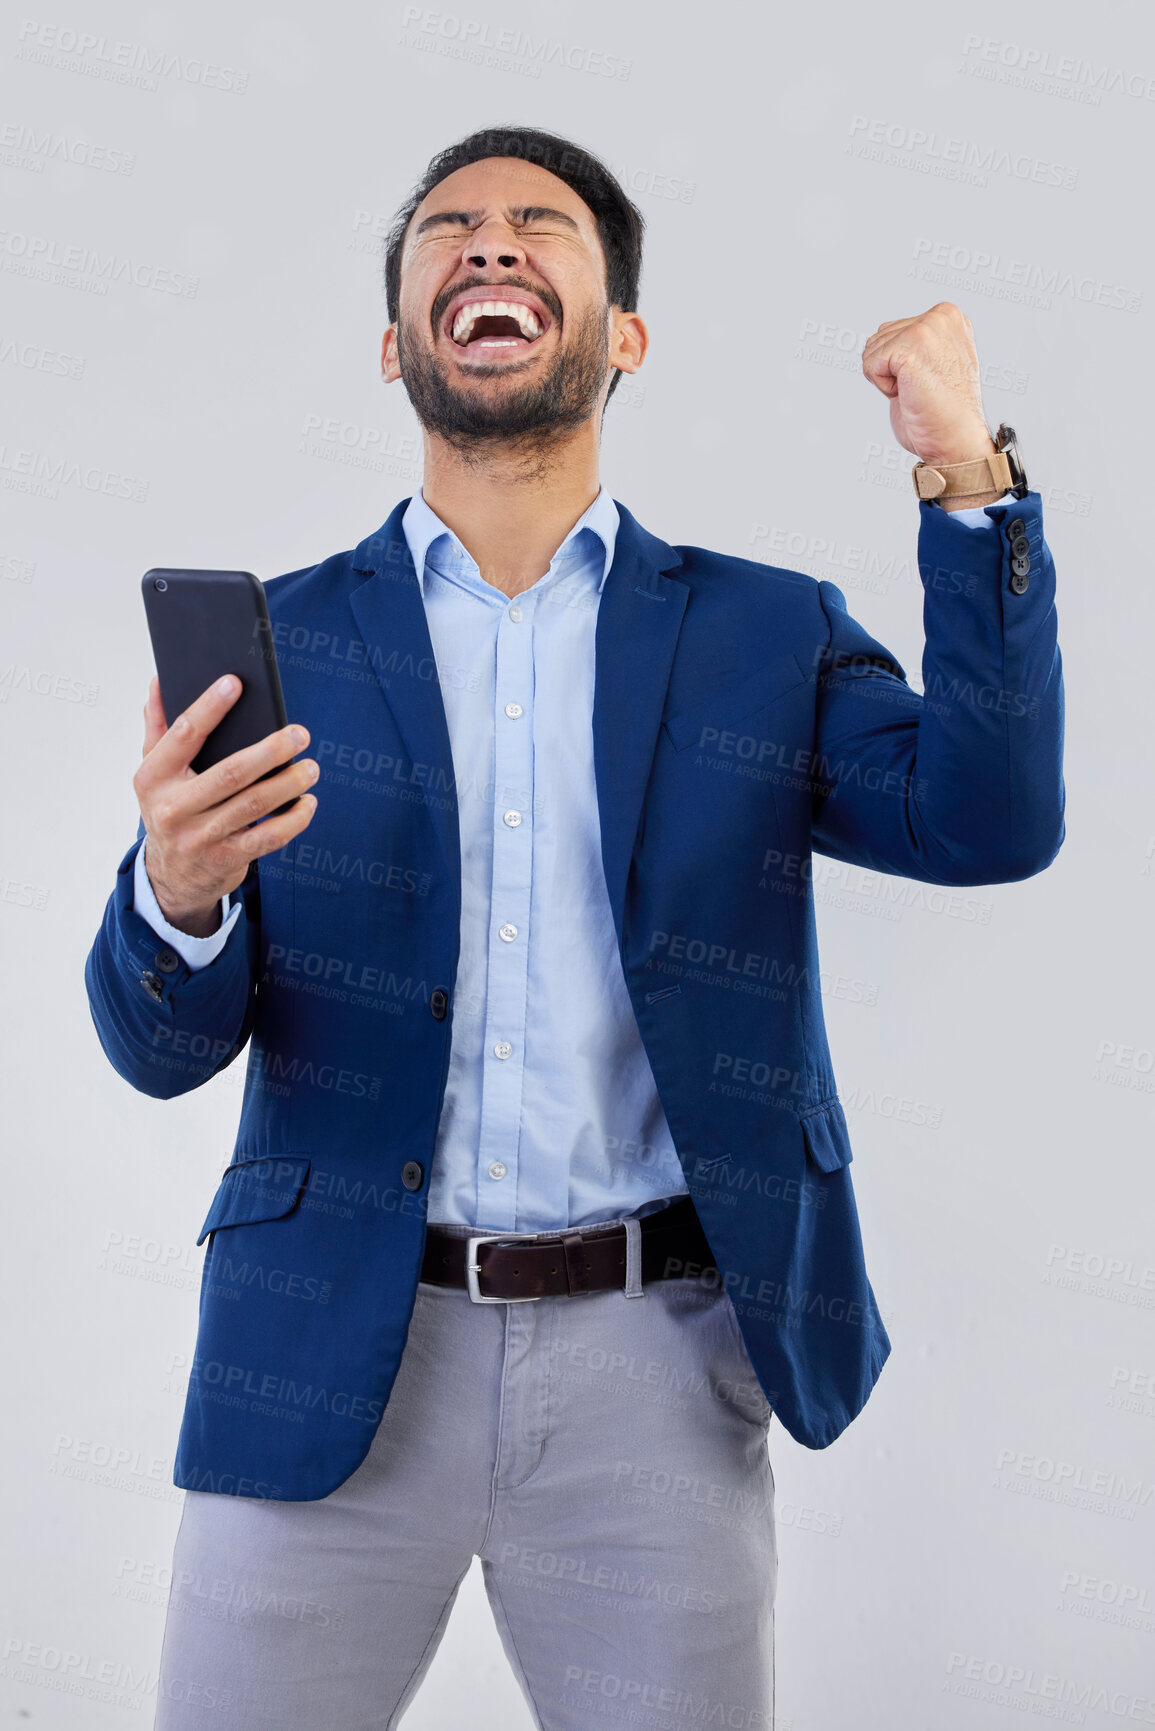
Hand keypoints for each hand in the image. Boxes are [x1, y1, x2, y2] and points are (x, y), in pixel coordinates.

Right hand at [134, 675, 318, 934]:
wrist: (171, 876)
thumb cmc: (170, 809)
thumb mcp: (154, 773)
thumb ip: (158, 728)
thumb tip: (159, 682)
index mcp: (153, 777)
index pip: (183, 735)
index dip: (210, 707)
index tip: (236, 683)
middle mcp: (173, 808)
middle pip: (231, 773)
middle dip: (271, 750)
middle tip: (300, 734)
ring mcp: (199, 837)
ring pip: (255, 804)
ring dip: (290, 783)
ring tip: (311, 767)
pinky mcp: (226, 859)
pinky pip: (268, 837)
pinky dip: (294, 819)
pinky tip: (307, 802)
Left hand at [861, 302, 994, 466]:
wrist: (957, 441)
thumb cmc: (942, 413)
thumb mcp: (931, 363)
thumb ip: (913, 343)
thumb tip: (880, 338)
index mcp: (948, 316)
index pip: (892, 331)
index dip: (898, 365)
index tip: (927, 380)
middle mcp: (941, 315)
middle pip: (879, 337)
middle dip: (891, 370)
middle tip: (922, 389)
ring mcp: (928, 327)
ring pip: (872, 350)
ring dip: (887, 379)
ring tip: (918, 390)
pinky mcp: (912, 345)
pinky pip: (870, 364)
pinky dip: (883, 387)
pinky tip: (911, 393)